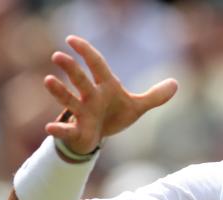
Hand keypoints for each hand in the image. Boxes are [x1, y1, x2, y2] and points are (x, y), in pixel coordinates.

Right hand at [43, 35, 178, 153]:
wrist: (99, 137)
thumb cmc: (114, 115)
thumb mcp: (137, 106)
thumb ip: (155, 95)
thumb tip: (175, 83)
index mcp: (105, 87)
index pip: (96, 65)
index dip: (86, 51)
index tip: (72, 39)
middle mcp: (90, 97)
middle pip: (80, 80)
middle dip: (71, 69)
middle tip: (58, 55)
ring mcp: (82, 113)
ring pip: (69, 101)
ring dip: (59, 92)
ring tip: (47, 80)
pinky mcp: (78, 131)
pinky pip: (67, 130)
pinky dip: (59, 130)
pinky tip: (49, 128)